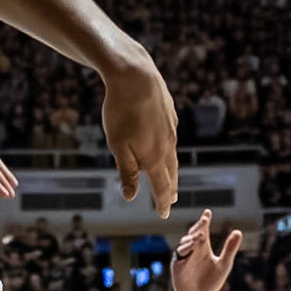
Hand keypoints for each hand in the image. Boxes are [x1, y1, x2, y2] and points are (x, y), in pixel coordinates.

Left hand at [101, 55, 177, 216]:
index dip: (162, 202)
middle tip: (173, 200)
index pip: (161, 186)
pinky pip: (171, 136)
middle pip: (171, 173)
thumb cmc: (121, 111)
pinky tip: (165, 143)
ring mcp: (171, 128)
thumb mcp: (118, 146)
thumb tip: (130, 197)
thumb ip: (126, 172)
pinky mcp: (169, 113)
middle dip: (171, 188)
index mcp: (155, 156)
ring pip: (173, 154)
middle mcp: (168, 145)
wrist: (135, 76)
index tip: (164, 214)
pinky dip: (169, 147)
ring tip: (170, 175)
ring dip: (172, 169)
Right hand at [173, 210, 241, 290]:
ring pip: (185, 243)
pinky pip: (179, 255)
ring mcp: (184, 257)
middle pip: (193, 234)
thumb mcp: (224, 264)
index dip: (204, 221)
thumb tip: (238, 231)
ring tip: (200, 236)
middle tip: (204, 221)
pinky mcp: (178, 266)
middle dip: (198, 227)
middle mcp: (193, 250)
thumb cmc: (212, 281)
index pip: (203, 230)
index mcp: (203, 248)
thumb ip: (230, 248)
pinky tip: (191, 246)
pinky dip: (185, 249)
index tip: (208, 212)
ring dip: (191, 238)